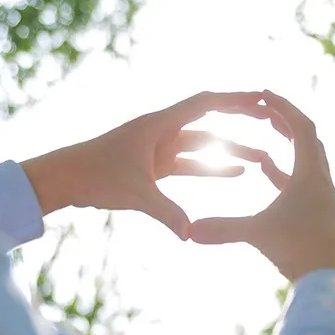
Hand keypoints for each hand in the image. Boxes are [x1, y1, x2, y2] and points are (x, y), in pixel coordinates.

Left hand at [21, 92, 268, 239]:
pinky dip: (213, 168)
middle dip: (241, 121)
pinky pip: (192, 164)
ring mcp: (160, 148)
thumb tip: (189, 233)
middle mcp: (164, 131)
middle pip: (211, 121)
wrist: (63, 178)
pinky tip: (236, 175)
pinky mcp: (156, 165)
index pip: (206, 104)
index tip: (262, 100)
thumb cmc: (93, 175)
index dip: (235, 100)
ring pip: (205, 146)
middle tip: (270, 120)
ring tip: (262, 159)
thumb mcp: (134, 193)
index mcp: (160, 124)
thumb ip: (165, 212)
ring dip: (231, 151)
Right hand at [190, 90, 334, 290]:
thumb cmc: (305, 249)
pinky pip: (302, 187)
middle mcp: (321, 182)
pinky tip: (270, 176)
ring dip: (287, 150)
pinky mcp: (321, 217)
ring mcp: (324, 200)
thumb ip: (223, 229)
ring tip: (264, 141)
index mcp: (311, 174)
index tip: (265, 95)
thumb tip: (188, 231)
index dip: (283, 108)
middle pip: (308, 141)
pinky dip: (285, 177)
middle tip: (265, 112)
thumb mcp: (260, 234)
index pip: (301, 127)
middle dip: (285, 123)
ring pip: (306, 165)